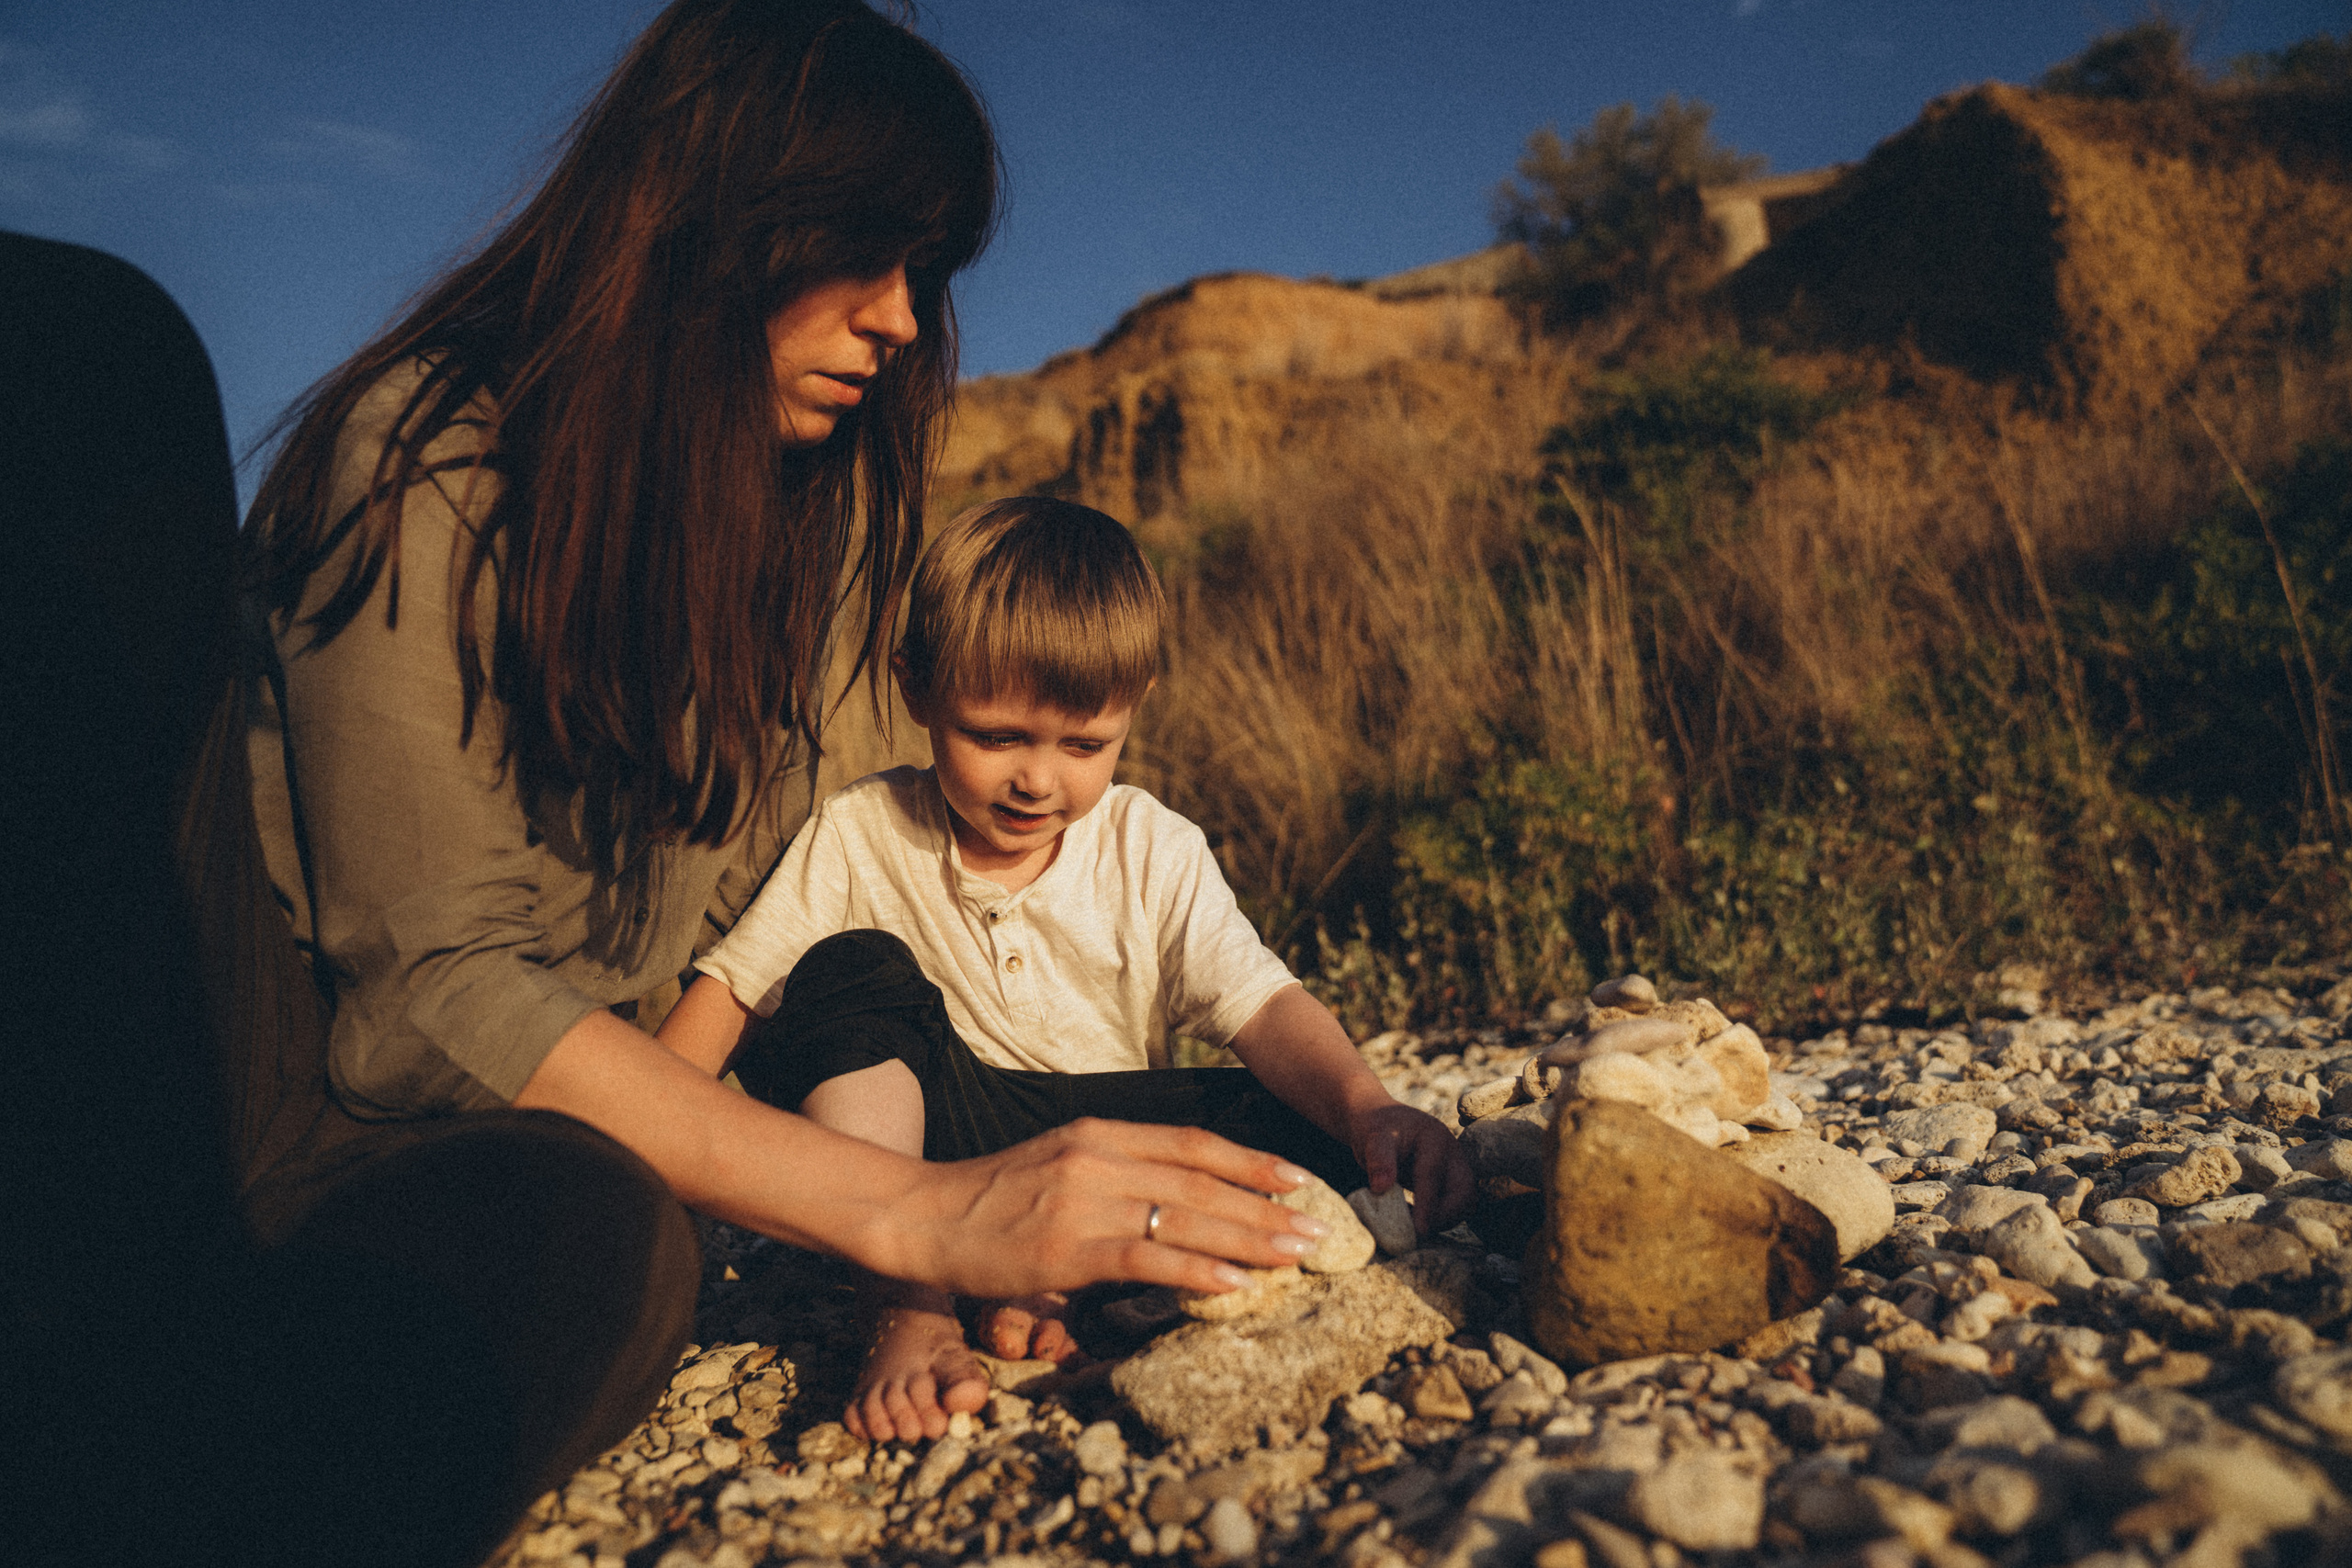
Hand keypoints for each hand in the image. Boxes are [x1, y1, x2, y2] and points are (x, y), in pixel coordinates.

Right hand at [879, 1118, 1331, 1299]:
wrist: (920, 1215)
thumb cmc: (989, 1199)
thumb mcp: (1056, 1163)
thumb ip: (1112, 1172)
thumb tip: (1171, 1201)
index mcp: (1100, 1133)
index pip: (1192, 1143)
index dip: (1250, 1161)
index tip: (1296, 1177)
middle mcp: (1100, 1157)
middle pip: (1202, 1180)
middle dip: (1267, 1206)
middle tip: (1318, 1228)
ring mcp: (1085, 1199)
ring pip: (1187, 1217)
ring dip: (1251, 1239)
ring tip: (1297, 1255)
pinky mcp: (1069, 1245)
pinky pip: (1149, 1257)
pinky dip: (1198, 1270)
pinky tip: (1235, 1284)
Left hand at [1348, 1102, 1475, 1236]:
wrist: (1382, 1122)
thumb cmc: (1376, 1130)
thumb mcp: (1373, 1139)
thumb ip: (1379, 1160)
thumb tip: (1381, 1188)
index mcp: (1434, 1138)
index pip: (1434, 1175)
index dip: (1427, 1205)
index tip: (1419, 1230)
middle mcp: (1452, 1153)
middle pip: (1464, 1192)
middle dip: (1445, 1216)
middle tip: (1417, 1232)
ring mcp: (1455, 1167)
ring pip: (1464, 1203)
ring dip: (1445, 1219)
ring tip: (1414, 1227)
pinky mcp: (1452, 1181)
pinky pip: (1455, 1206)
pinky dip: (1441, 1218)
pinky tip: (1418, 1221)